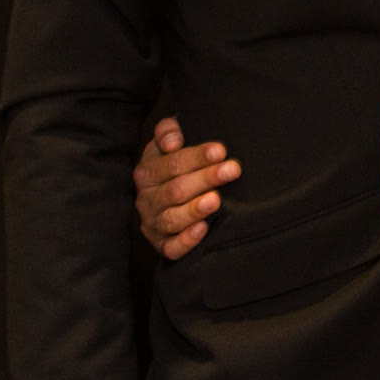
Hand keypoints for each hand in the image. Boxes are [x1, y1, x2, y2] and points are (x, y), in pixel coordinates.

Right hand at [133, 118, 237, 259]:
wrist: (167, 191)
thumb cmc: (176, 163)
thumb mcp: (168, 142)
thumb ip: (168, 131)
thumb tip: (173, 141)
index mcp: (147, 172)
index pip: (171, 163)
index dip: (196, 157)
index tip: (221, 150)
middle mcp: (147, 199)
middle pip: (176, 190)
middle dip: (206, 178)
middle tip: (232, 169)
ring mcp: (153, 223)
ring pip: (172, 219)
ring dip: (195, 209)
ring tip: (216, 199)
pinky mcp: (162, 245)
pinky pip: (171, 248)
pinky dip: (186, 241)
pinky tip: (203, 230)